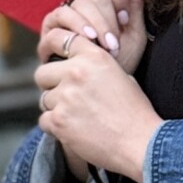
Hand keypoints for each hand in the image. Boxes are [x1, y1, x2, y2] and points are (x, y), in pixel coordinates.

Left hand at [36, 23, 162, 181]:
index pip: (59, 39)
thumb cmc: (135, 112)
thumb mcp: (121, 76)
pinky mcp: (59, 120)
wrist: (140, 143)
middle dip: (50, 85)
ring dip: (56, 108)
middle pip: (42, 73)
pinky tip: (75, 130)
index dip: (52, 50)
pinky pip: (43, 120)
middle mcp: (77, 72)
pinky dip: (55, 127)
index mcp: (94, 56)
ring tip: (79, 118)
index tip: (54, 61)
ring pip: (44, 99)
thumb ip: (94, 68)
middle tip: (67, 98)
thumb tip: (74, 66)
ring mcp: (66, 96)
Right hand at [39, 0, 148, 74]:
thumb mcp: (133, 37)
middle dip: (107, 20)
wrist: (103, 91)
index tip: (125, 20)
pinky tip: (86, 42)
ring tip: (103, 45)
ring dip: (92, 24)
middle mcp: (81, 6)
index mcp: (102, 2)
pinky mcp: (49, 34)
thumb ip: (136, 8)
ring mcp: (63, 18)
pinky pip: (57, 20)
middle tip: (114, 43)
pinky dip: (73, 29)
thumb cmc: (119, 65)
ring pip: (75, 6)